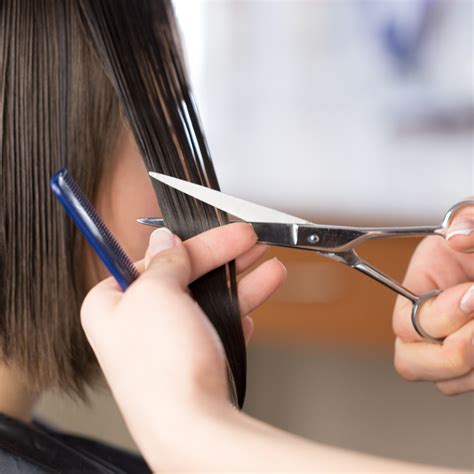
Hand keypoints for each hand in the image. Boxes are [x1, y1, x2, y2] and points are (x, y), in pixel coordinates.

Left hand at [80, 223, 285, 466]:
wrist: (193, 428)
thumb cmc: (162, 368)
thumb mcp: (157, 292)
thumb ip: (164, 260)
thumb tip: (163, 239)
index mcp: (111, 304)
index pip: (151, 259)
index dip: (188, 244)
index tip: (219, 231)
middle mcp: (135, 324)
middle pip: (183, 276)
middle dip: (222, 256)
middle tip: (250, 242)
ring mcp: (165, 343)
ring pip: (206, 299)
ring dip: (240, 281)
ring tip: (270, 268)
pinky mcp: (190, 360)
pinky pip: (215, 327)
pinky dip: (237, 314)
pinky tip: (255, 308)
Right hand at [393, 202, 473, 394]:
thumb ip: (470, 222)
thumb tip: (457, 239)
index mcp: (420, 286)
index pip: (407, 322)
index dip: (441, 316)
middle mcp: (430, 322)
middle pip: (410, 363)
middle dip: (452, 352)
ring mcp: (452, 346)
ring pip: (448, 382)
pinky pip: (471, 384)